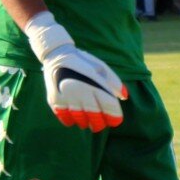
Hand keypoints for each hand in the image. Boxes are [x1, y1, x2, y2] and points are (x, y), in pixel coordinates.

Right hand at [25, 11, 127, 132]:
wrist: (57, 55)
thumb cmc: (83, 63)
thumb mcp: (101, 67)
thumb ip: (114, 82)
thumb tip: (125, 97)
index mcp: (94, 82)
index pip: (109, 106)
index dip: (114, 116)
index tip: (116, 120)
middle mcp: (80, 91)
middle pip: (95, 116)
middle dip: (100, 123)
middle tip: (100, 124)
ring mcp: (66, 97)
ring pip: (80, 120)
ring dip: (86, 123)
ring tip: (87, 121)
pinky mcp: (54, 100)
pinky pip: (65, 118)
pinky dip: (71, 121)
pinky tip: (74, 118)